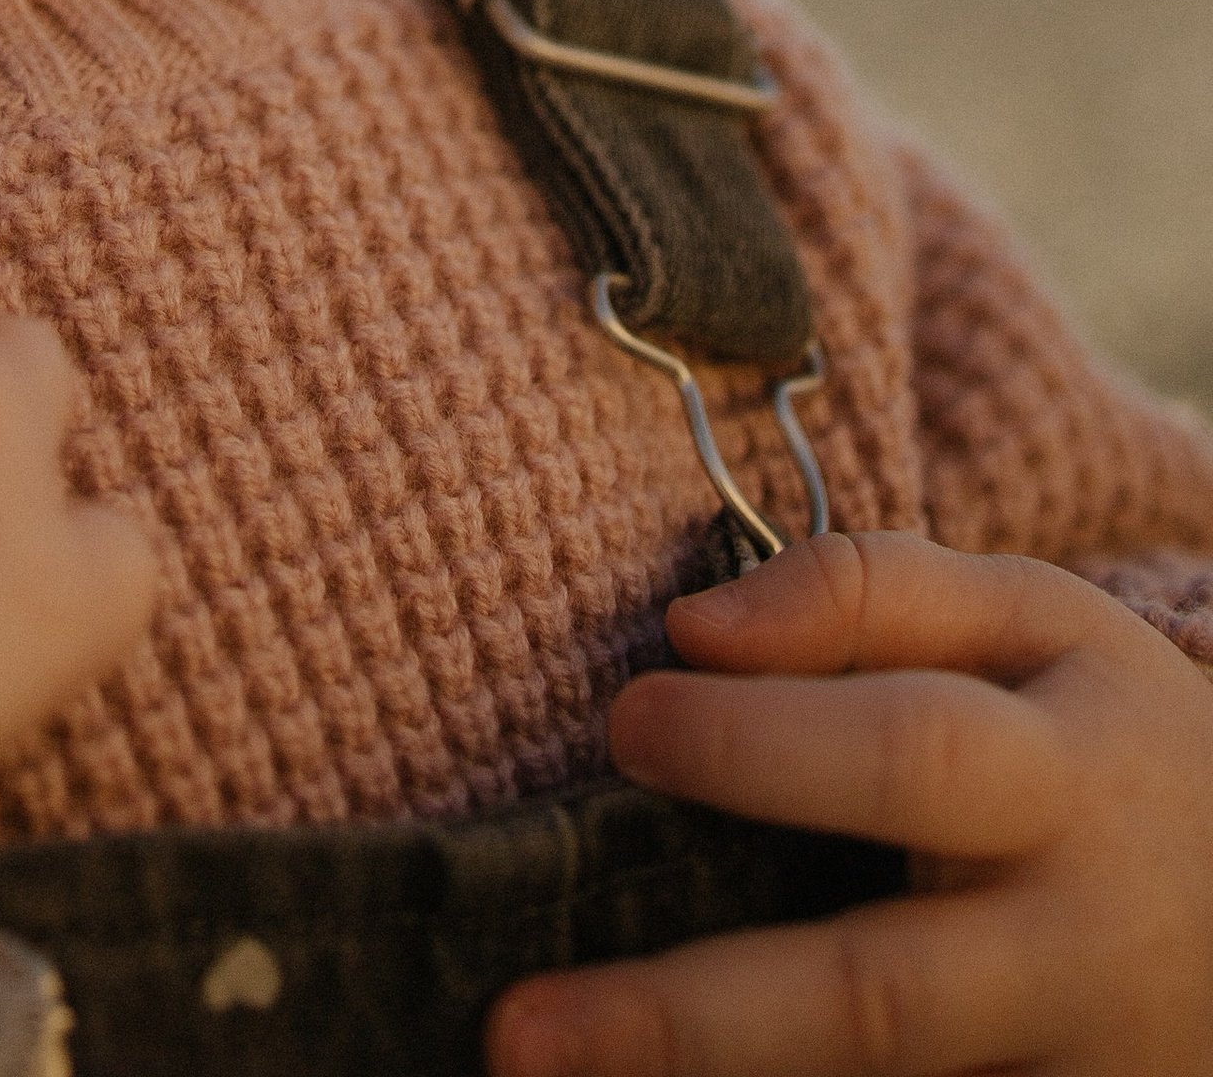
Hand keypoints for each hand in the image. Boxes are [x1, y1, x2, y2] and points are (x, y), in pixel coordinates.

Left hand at [487, 529, 1212, 1075]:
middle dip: (690, 1022)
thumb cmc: (1107, 737)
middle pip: (874, 1005)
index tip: (625, 720)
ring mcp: (1062, 1074)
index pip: (912, 758)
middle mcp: (1067, 954)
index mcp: (1066, 785)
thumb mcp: (1038, 621)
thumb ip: (870, 591)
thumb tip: (693, 626)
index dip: (763, 746)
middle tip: (513, 1027)